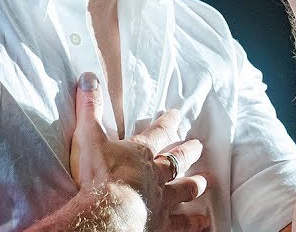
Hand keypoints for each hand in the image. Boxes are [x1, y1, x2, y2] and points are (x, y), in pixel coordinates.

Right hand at [69, 72, 210, 231]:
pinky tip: (204, 223)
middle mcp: (156, 174)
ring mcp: (161, 199)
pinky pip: (181, 224)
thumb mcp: (89, 135)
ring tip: (206, 182)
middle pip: (176, 160)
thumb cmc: (100, 173)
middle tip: (198, 147)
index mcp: (140, 153)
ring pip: (184, 190)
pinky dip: (193, 224)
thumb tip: (89, 77)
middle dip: (188, 152)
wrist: (109, 210)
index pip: (158, 132)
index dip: (168, 122)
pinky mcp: (161, 223)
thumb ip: (90, 108)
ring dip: (195, 185)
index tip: (177, 115)